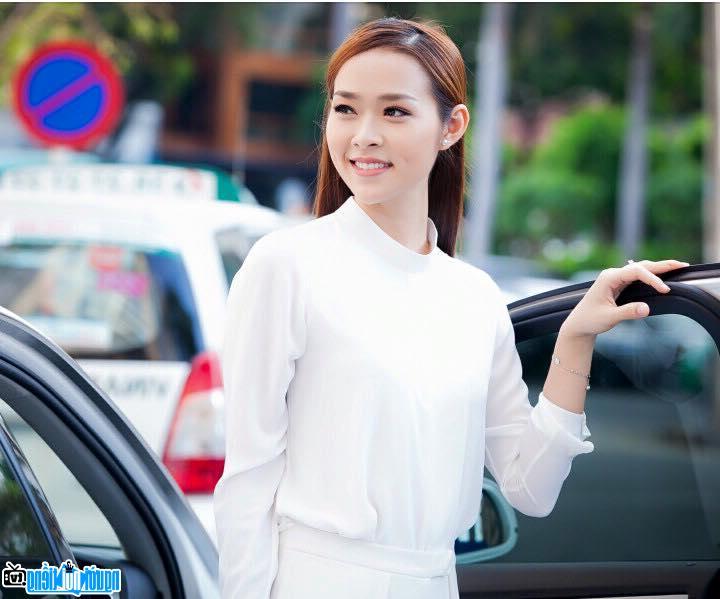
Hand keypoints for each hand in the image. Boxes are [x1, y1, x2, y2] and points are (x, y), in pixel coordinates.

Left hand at [561, 259, 689, 338]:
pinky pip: (638, 276)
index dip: (652, 279)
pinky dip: (652, 275)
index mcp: (608, 278)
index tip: (665, 290)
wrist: (579, 324)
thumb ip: (627, 312)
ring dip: (659, 268)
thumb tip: (646, 308)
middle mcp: (613, 275)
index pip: (636, 272)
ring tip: (678, 266)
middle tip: (682, 265)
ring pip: (641, 269)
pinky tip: (663, 275)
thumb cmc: (590, 320)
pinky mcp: (619, 284)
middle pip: (641, 266)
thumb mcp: (609, 318)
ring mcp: (616, 278)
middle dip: (662, 265)